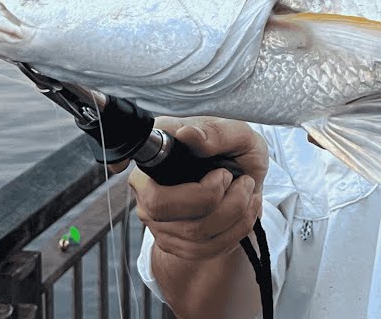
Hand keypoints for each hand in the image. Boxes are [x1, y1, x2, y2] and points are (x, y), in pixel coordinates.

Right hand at [128, 117, 268, 261]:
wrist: (247, 184)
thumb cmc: (236, 152)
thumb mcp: (237, 134)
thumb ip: (215, 132)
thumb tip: (187, 134)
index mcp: (155, 158)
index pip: (139, 165)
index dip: (133, 167)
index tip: (133, 167)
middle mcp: (147, 190)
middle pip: (162, 207)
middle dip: (211, 196)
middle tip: (232, 177)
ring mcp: (158, 221)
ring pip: (193, 232)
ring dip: (234, 211)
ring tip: (246, 190)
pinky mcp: (176, 244)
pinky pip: (206, 249)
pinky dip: (236, 230)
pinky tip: (245, 210)